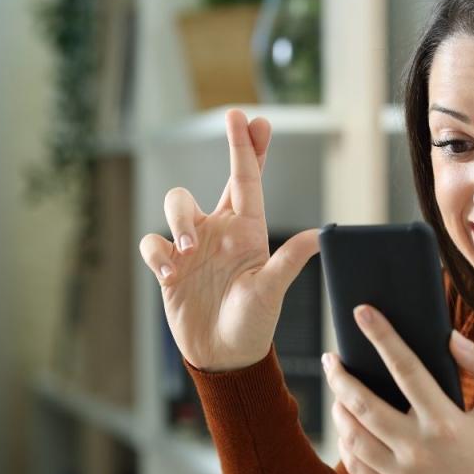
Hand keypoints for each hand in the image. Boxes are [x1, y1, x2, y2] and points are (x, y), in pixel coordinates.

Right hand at [138, 109, 319, 371]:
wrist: (222, 356)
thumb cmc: (253, 323)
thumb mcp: (271, 290)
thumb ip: (289, 261)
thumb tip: (322, 235)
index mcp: (248, 231)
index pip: (248, 181)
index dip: (249, 147)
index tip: (250, 116)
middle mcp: (219, 231)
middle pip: (220, 178)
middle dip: (230, 148)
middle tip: (234, 118)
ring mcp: (191, 247)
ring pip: (177, 204)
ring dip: (179, 220)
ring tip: (187, 251)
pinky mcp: (168, 267)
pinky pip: (152, 242)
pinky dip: (157, 252)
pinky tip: (169, 272)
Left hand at [322, 305, 473, 473]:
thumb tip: (451, 338)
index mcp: (447, 424)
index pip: (406, 369)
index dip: (382, 336)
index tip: (363, 312)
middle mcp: (419, 450)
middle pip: (364, 405)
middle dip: (341, 376)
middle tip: (331, 357)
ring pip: (353, 436)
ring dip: (338, 407)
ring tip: (338, 387)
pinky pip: (356, 466)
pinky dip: (344, 442)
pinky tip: (347, 423)